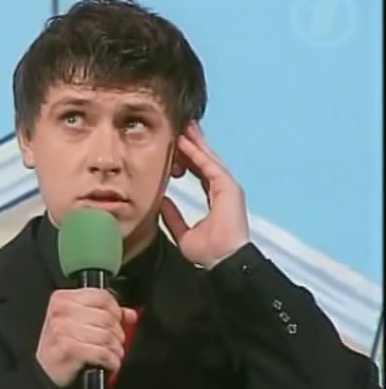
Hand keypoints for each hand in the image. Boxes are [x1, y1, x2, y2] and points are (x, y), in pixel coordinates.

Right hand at [35, 289, 137, 387]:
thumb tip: (130, 314)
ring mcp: (63, 329)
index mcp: (63, 298)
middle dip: (118, 333)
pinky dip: (112, 361)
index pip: (102, 296)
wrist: (45, 373)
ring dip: (116, 349)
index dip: (116, 310)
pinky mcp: (69, 349)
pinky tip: (109, 364)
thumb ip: (105, 314)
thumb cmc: (62, 346)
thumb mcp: (78, 323)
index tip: (117, 322)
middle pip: (107, 317)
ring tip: (113, 354)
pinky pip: (103, 352)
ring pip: (107, 335)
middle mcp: (61, 311)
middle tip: (116, 343)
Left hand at [161, 121, 249, 268]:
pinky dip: (196, 153)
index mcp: (214, 197)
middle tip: (178, 127)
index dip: (186, 158)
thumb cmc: (208, 253)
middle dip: (191, 144)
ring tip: (181, 126)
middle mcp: (222, 188)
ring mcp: (227, 186)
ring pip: (207, 158)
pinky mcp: (228, 187)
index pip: (199, 171)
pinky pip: (208, 166)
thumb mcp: (183, 232)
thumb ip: (173, 216)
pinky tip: (184, 142)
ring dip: (193, 142)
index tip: (173, 147)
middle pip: (204, 160)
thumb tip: (161, 202)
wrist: (223, 262)